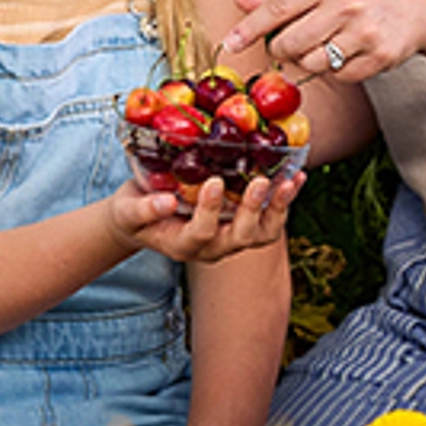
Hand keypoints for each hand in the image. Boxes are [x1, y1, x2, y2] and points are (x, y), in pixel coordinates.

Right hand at [108, 170, 300, 264]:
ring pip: (263, 233)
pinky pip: (271, 218)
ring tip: (289, 181)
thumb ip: (142, 210)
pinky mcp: (244, 223)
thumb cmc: (133, 212)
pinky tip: (297, 177)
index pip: (203, 234)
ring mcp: (231, 237)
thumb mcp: (128, 211)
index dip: (210, 211)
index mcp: (184, 246)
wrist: (142, 216)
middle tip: (260, 182)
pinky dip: (285, 199)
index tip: (213, 182)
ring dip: (279, 208)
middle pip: (241, 237)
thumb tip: (166, 202)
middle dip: (253, 210)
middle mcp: (213, 247)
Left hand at [227, 0, 425, 85]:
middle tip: (293, 46)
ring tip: (327, 48)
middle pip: (289, 44)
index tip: (230, 45)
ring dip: (311, 63)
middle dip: (284, 51)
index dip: (250, 29)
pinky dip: (339, 71)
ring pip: (312, 64)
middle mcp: (346, 3)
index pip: (278, 8)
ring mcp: (365, 31)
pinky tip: (351, 54)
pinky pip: (340, 76)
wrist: (424, 5)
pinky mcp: (381, 56)